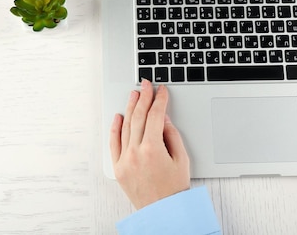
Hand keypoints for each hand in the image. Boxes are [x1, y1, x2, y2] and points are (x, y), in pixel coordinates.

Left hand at [110, 79, 189, 208]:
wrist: (163, 211)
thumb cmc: (175, 187)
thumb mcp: (181, 158)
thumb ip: (171, 134)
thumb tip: (162, 118)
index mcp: (153, 149)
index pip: (155, 116)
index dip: (159, 100)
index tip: (162, 90)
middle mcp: (135, 153)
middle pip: (139, 117)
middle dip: (144, 98)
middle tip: (146, 85)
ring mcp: (124, 160)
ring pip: (125, 127)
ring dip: (130, 108)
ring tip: (134, 94)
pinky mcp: (118, 168)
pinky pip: (114, 143)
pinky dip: (115, 128)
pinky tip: (119, 115)